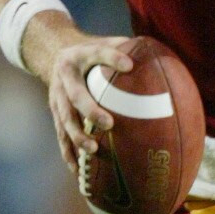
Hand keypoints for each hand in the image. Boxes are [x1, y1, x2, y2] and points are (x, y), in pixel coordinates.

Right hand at [36, 30, 135, 170]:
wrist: (54, 55)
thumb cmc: (91, 53)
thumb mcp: (104, 42)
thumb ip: (126, 49)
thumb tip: (160, 59)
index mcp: (80, 55)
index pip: (97, 53)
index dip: (112, 58)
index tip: (130, 65)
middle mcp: (65, 77)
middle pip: (75, 95)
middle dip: (90, 110)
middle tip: (108, 123)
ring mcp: (57, 97)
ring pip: (65, 119)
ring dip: (77, 136)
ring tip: (93, 150)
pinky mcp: (55, 114)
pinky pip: (61, 135)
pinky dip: (68, 153)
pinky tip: (78, 171)